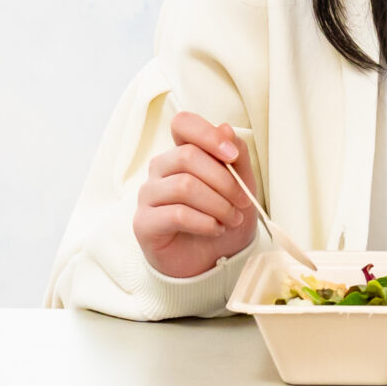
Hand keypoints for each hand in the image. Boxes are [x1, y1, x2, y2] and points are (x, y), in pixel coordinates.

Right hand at [134, 111, 260, 279]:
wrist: (213, 261)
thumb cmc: (223, 218)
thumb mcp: (242, 185)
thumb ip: (236, 156)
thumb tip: (225, 127)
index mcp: (183, 152)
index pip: (183, 124)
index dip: (208, 134)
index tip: (232, 157)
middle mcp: (161, 169)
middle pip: (188, 156)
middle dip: (224, 181)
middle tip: (242, 202)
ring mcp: (148, 195)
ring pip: (184, 185)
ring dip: (218, 204)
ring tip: (231, 220)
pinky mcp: (144, 222)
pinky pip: (176, 214)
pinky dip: (204, 222)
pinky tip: (215, 229)